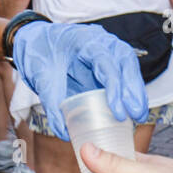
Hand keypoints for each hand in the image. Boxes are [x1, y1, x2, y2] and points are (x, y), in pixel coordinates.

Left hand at [10, 21, 148, 139]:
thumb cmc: (39, 55)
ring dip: (136, 90)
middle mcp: (100, 40)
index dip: (114, 86)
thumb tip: (64, 132)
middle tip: (136, 114)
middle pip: (125, 61)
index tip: (118, 110)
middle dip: (133, 89)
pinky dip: (129, 89)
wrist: (34, 43)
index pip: (105, 60)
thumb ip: (52, 104)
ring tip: (138, 115)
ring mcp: (107, 47)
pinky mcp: (109, 58)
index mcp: (82, 39)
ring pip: (128, 65)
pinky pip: (123, 72)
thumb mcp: (41, 78)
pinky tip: (133, 108)